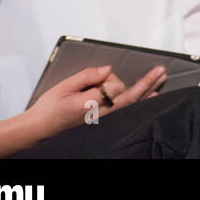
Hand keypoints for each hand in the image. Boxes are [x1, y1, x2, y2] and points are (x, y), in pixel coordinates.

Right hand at [24, 64, 166, 140]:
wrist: (38, 130)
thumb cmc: (48, 110)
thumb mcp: (64, 87)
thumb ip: (87, 76)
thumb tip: (107, 69)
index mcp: (91, 104)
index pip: (115, 87)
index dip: (111, 77)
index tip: (103, 73)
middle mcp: (101, 114)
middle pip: (130, 98)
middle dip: (147, 83)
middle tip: (161, 70)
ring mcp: (104, 120)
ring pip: (131, 105)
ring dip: (147, 92)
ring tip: (160, 80)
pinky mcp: (104, 122)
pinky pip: (126, 112)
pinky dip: (139, 103)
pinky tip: (149, 97)